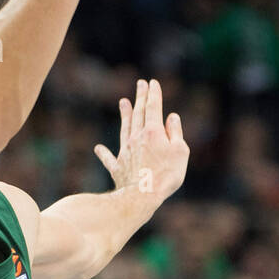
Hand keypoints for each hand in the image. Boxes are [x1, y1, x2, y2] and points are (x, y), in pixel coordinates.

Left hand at [94, 79, 188, 210]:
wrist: (142, 196)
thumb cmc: (165, 175)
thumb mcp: (180, 152)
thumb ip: (176, 133)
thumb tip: (172, 117)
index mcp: (153, 132)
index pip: (154, 107)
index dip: (154, 94)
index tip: (153, 83)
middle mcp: (136, 137)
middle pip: (138, 113)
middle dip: (140, 98)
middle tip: (140, 84)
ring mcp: (125, 152)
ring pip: (124, 129)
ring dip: (124, 115)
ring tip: (123, 102)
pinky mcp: (118, 168)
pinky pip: (109, 159)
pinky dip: (104, 153)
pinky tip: (98, 148)